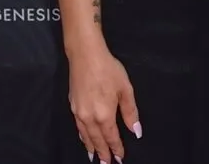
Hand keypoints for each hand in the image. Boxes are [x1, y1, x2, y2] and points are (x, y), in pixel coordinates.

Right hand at [68, 45, 139, 162]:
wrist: (85, 55)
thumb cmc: (108, 69)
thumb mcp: (125, 89)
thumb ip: (130, 112)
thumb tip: (136, 131)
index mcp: (104, 115)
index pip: (111, 138)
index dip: (116, 149)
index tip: (120, 158)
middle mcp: (89, 118)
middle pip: (96, 141)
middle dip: (103, 153)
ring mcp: (78, 113)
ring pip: (85, 136)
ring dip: (91, 147)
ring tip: (95, 157)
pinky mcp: (72, 106)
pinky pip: (78, 127)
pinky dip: (82, 136)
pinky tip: (84, 137)